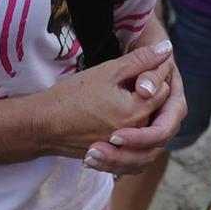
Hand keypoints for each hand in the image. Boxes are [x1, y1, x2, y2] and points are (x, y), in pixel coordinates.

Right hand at [33, 42, 173, 175]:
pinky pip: (137, 158)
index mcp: (136, 112)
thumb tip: (167, 49)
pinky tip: (130, 130)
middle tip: (137, 85)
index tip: (140, 70)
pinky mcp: (115, 160)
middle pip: (161, 115)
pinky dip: (138, 145)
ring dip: (150, 122)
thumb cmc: (72, 96)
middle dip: (154, 99)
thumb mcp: (107, 71)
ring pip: (152, 139)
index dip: (155, 76)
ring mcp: (125, 151)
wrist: (43, 126)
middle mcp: (135, 135)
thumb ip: (140, 60)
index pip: (163, 91)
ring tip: (136, 104)